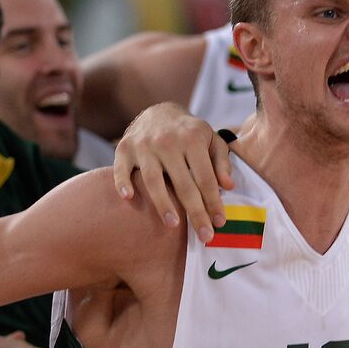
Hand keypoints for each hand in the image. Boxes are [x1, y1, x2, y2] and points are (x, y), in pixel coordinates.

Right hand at [112, 102, 233, 242]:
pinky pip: (121, 169)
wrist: (157, 111)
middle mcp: (168, 142)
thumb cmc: (188, 133)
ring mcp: (144, 145)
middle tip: (205, 236)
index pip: (205, 177)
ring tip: (172, 224)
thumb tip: (228, 186)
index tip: (219, 223)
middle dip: (196, 212)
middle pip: (183, 183)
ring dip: (162, 203)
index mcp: (192, 139)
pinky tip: (128, 198)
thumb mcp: (211, 139)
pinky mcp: (124, 149)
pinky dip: (123, 182)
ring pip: (153, 179)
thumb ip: (221, 161)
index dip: (213, 202)